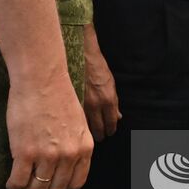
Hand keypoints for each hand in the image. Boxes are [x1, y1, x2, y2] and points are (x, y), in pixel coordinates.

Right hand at [5, 74, 93, 188]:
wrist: (40, 78)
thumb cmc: (56, 93)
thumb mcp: (77, 121)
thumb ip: (74, 142)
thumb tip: (64, 161)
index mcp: (84, 147)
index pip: (76, 183)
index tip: (51, 187)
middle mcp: (69, 155)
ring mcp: (47, 155)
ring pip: (37, 188)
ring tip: (20, 188)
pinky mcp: (26, 152)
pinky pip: (19, 181)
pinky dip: (14, 186)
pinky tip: (10, 184)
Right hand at [82, 24, 119, 141]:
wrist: (81, 54)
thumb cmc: (97, 67)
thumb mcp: (111, 84)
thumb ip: (114, 103)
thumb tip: (118, 117)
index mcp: (108, 100)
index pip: (111, 124)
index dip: (110, 130)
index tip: (109, 132)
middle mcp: (95, 105)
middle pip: (98, 131)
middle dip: (99, 134)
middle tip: (99, 134)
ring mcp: (81, 104)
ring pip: (84, 128)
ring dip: (86, 131)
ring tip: (87, 131)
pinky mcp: (70, 102)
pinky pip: (74, 119)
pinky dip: (77, 123)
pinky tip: (77, 122)